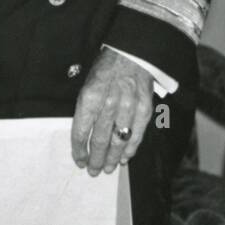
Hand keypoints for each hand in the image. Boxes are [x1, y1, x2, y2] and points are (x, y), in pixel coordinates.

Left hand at [71, 47, 153, 174]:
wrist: (132, 53)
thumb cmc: (105, 69)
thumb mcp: (87, 85)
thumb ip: (86, 110)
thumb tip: (84, 137)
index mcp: (90, 97)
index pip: (81, 131)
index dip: (79, 150)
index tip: (79, 160)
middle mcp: (109, 103)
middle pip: (100, 139)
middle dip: (96, 158)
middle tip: (93, 171)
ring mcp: (129, 107)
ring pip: (119, 140)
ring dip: (113, 158)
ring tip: (108, 169)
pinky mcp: (145, 108)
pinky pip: (137, 134)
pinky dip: (130, 148)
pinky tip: (125, 157)